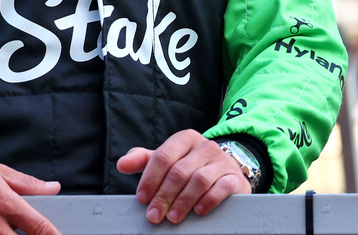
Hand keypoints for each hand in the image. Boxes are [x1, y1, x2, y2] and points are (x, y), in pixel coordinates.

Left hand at [117, 129, 250, 224]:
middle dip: (163, 196)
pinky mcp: (235, 178)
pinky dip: (207, 200)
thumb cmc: (190, 167)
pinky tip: (198, 211)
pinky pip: (221, 188)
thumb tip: (122, 164)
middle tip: (154, 216)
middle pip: (179, 172)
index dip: (150, 179)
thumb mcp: (167, 160)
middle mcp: (205, 146)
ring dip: (182, 202)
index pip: (163, 156)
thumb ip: (144, 161)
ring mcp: (222, 161)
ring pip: (199, 180)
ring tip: (172, 218)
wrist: (225, 172)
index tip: (142, 198)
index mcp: (185, 139)